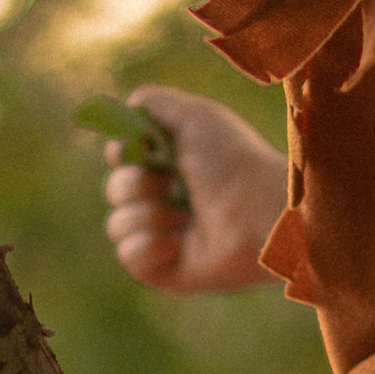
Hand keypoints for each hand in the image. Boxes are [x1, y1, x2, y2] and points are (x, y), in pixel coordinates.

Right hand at [103, 85, 288, 294]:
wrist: (260, 211)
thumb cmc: (232, 160)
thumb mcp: (194, 116)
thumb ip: (153, 103)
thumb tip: (125, 108)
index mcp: (172, 163)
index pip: (120, 158)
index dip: (121, 153)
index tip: (134, 149)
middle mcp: (166, 199)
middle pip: (114, 190)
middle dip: (136, 184)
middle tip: (173, 183)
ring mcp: (165, 236)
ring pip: (116, 225)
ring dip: (148, 216)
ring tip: (184, 218)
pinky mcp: (166, 270)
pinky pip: (129, 257)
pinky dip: (150, 247)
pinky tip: (180, 243)